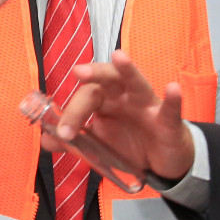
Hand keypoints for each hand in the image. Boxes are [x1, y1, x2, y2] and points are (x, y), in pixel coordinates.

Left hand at [47, 52, 194, 181]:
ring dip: (129, 70)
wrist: (162, 163)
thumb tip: (46, 140)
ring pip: (138, 83)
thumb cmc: (129, 144)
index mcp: (106, 101)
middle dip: (94, 75)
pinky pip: (170, 109)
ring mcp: (148, 107)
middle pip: (108, 80)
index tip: (63, 133)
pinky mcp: (169, 122)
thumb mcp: (99, 145)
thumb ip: (74, 141)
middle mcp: (125, 97)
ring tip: (120, 57)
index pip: (86, 96)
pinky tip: (172, 88)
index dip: (72, 112)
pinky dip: (173, 99)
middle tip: (78, 72)